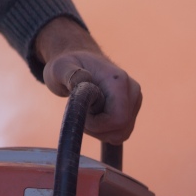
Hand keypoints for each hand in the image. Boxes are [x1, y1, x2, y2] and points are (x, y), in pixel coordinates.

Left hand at [35, 17, 141, 143]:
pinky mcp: (132, 111)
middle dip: (97, 129)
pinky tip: (95, 119)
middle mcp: (133, 91)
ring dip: (99, 132)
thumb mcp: (60, 67)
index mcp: (119, 81)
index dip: (97, 124)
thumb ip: (69, 73)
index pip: (118, 118)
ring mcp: (134, 102)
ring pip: (121, 134)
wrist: (80, 62)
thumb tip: (84, 78)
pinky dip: (105, 132)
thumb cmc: (68, 65)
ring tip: (87, 114)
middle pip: (121, 129)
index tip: (81, 113)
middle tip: (82, 113)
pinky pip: (121, 133)